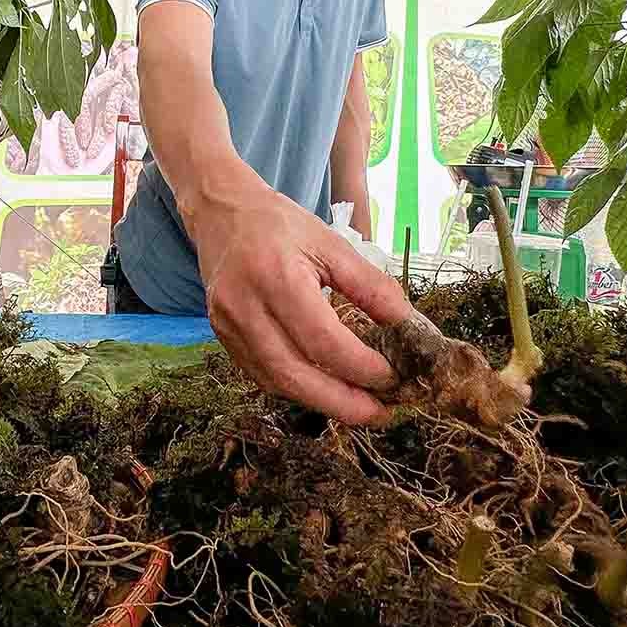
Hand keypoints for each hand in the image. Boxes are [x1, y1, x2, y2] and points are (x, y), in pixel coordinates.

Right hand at [191, 183, 414, 424]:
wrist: (220, 212)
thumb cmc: (279, 224)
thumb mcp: (331, 243)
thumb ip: (370, 285)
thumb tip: (407, 324)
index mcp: (276, 277)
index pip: (322, 340)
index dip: (360, 367)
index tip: (392, 376)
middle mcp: (244, 306)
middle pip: (294, 374)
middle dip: (341, 403)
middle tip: (379, 414)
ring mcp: (227, 325)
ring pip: (275, 382)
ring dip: (320, 401)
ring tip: (359, 407)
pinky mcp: (221, 336)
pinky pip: (261, 375)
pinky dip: (296, 387)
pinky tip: (324, 388)